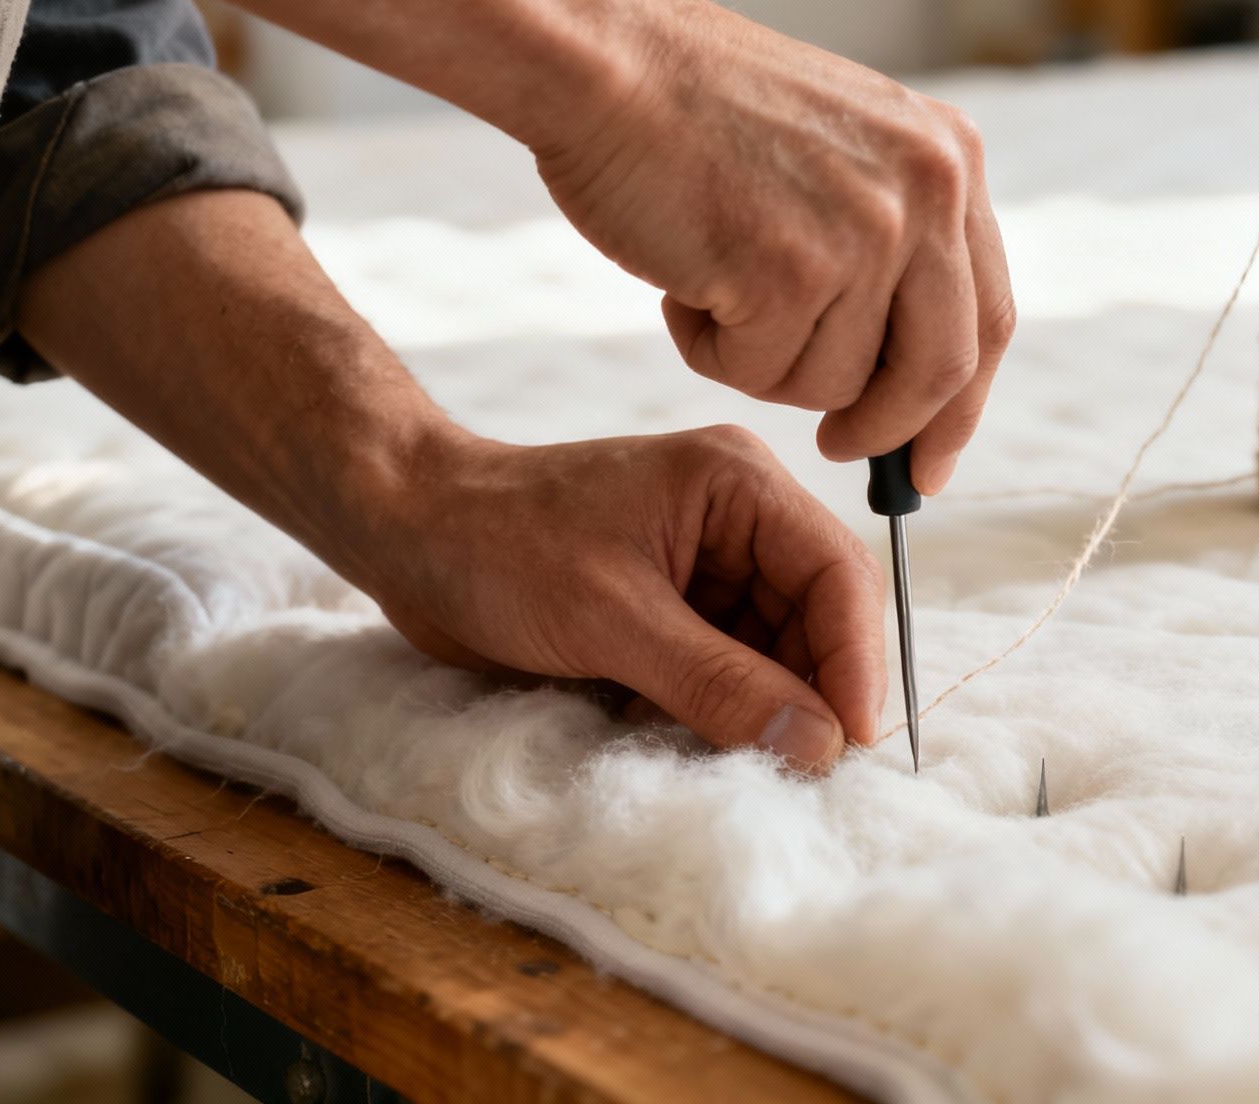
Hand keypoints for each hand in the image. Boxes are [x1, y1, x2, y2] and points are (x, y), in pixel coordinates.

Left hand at [370, 424, 885, 772]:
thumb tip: (818, 744)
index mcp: (739, 485)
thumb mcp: (611, 618)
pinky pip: (728, 670)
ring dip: (770, 710)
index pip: (837, 572)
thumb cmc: (496, 546)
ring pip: (776, 653)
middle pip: (818, 617)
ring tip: (759, 767)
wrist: (402, 534)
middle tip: (812, 773)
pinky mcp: (672, 611)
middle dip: (817, 692)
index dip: (856, 660)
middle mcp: (738, 520)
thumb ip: (718, 682)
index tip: (854, 743)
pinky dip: (724, 713)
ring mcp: (706, 567)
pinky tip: (707, 747)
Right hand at [533, 0, 1016, 495]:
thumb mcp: (846, 150)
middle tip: (841, 447)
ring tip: (714, 285)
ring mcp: (865, 234)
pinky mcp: (792, 274)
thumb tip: (918, 378)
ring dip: (766, 363)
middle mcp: (928, 192)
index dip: (962, 404)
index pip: (989, 315)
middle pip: (942, 370)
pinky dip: (711, 350)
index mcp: (951, 158)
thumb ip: (897, 235)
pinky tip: (684, 282)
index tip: (932, 459)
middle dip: (889, 429)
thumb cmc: (700, 112)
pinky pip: (763, 375)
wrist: (609, 63)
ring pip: (839, 382)